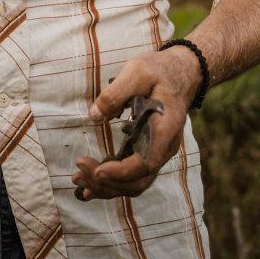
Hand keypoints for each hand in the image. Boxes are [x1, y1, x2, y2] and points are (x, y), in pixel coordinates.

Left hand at [70, 46, 202, 200]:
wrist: (182, 73)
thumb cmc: (159, 71)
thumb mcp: (138, 72)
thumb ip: (116, 93)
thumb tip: (95, 115)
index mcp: (165, 129)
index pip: (146, 163)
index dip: (121, 172)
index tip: (98, 170)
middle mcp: (164, 148)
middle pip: (138, 180)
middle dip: (107, 183)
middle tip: (78, 173)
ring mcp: (158, 153)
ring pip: (135, 183)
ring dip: (107, 187)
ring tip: (78, 180)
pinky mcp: (149, 152)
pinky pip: (133, 176)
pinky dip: (112, 182)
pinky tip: (91, 182)